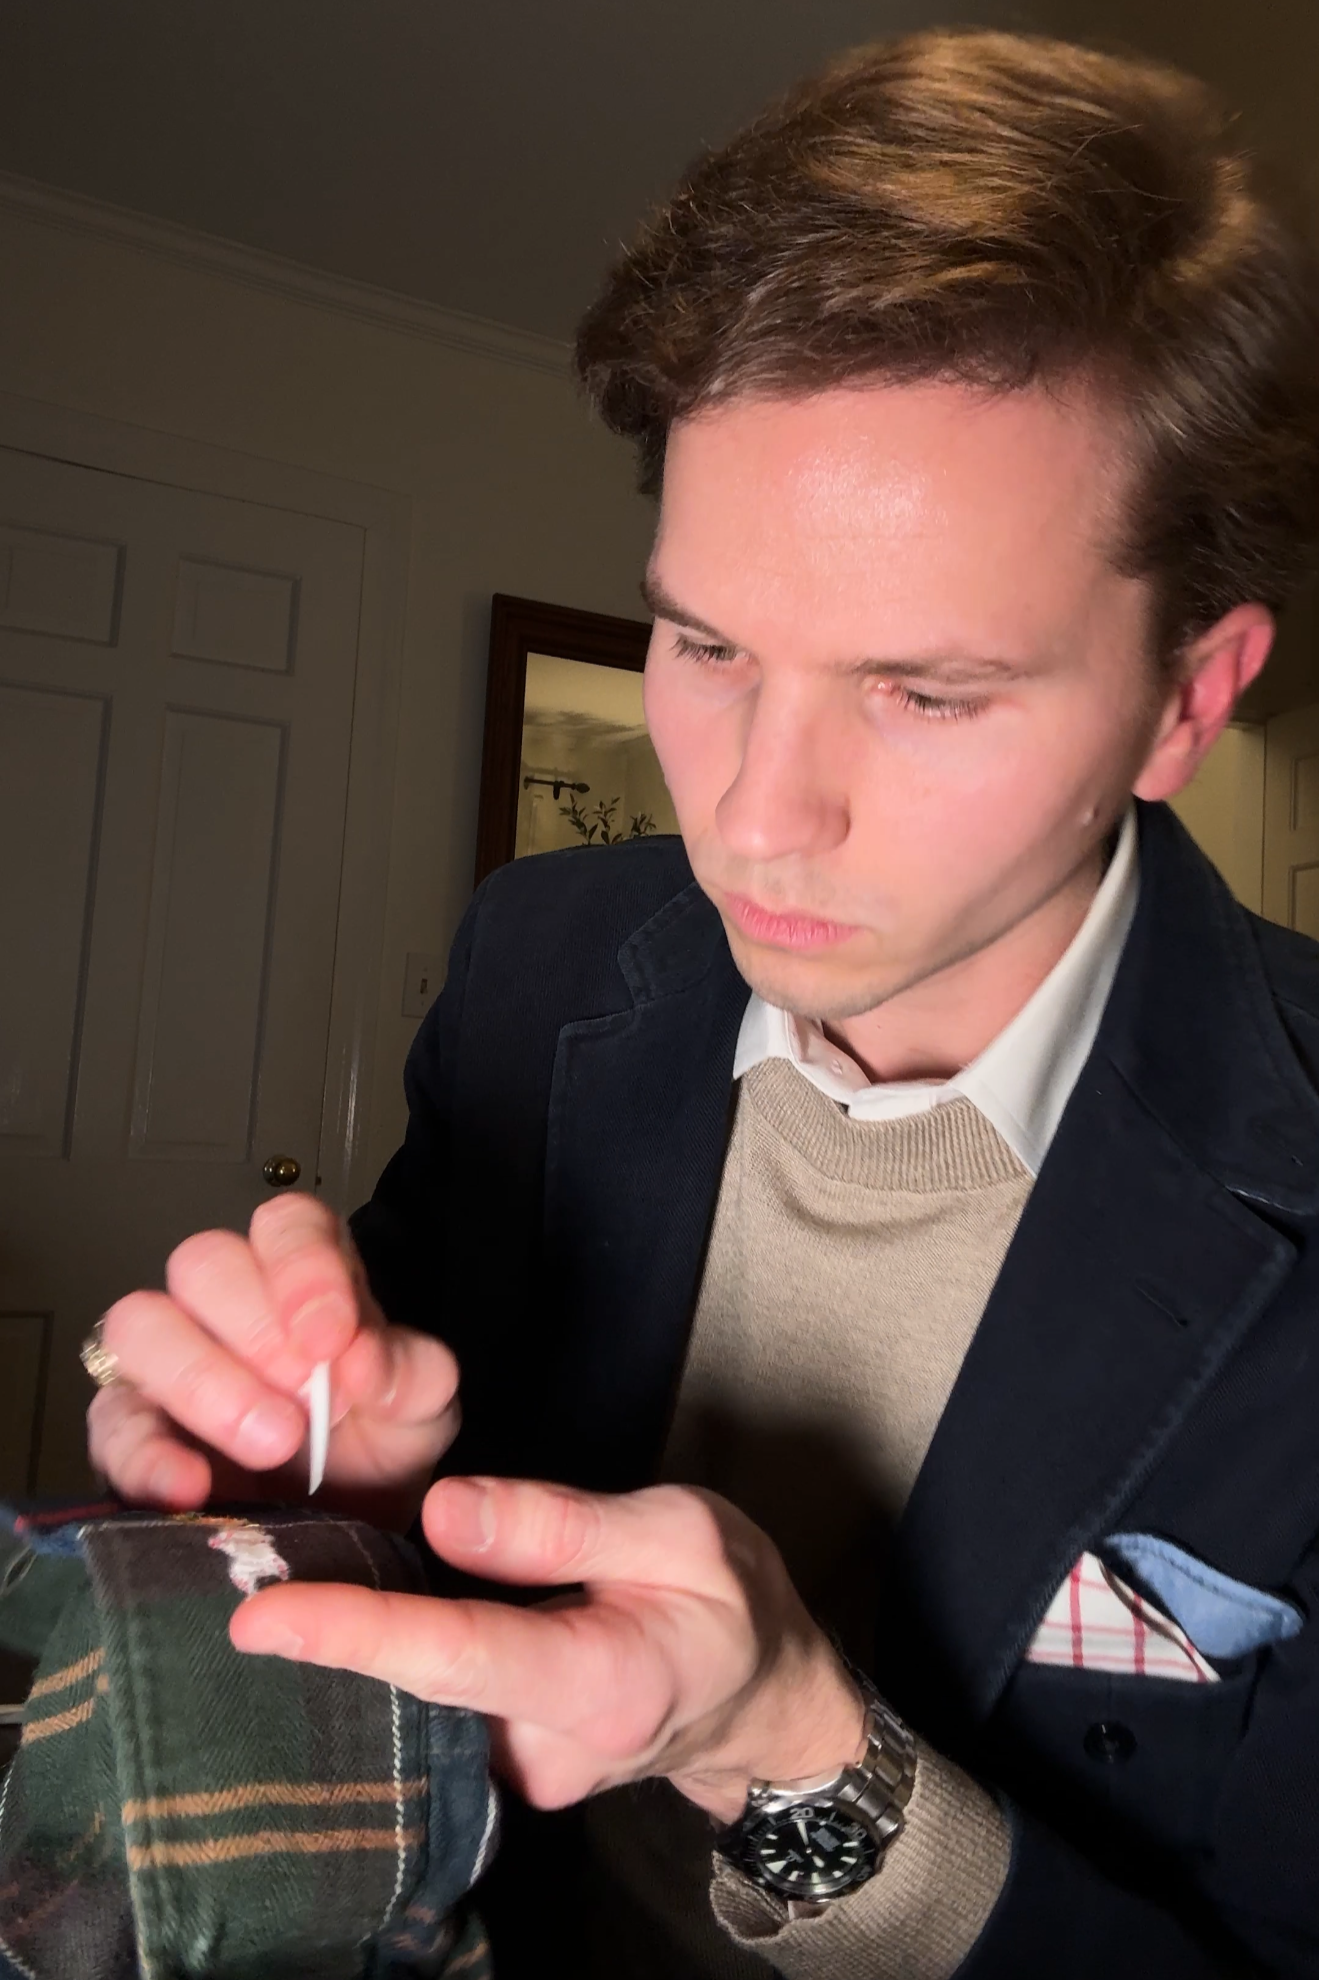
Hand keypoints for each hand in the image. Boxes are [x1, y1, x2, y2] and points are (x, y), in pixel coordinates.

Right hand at [87, 1194, 459, 1530]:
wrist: (347, 1524)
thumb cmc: (378, 1441)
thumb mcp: (421, 1405)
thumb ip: (413, 1372)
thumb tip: (364, 1362)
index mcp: (304, 1271)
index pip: (287, 1225)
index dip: (303, 1270)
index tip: (332, 1339)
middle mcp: (226, 1301)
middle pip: (203, 1263)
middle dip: (254, 1330)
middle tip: (306, 1403)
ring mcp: (168, 1359)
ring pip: (140, 1324)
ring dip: (202, 1382)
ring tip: (271, 1444)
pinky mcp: (131, 1426)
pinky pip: (113, 1424)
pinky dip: (148, 1456)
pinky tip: (194, 1487)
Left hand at [230, 1477, 863, 1820]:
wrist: (769, 1696)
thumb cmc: (733, 1600)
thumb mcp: (677, 1529)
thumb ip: (558, 1523)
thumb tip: (444, 1511)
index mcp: (601, 1682)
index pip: (454, 1657)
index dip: (354, 1633)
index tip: (262, 1617)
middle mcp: (548, 1751)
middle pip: (415, 1689)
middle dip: (328, 1632)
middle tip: (248, 1562)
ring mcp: (525, 1772)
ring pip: (418, 1703)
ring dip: (359, 1644)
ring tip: (296, 1572)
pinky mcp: (507, 1764)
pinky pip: (435, 1708)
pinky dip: (397, 1658)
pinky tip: (363, 1607)